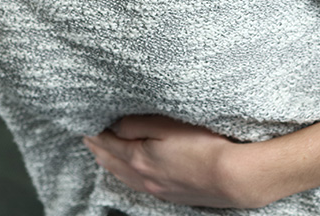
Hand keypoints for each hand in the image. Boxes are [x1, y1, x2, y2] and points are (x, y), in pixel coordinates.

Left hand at [83, 115, 250, 208]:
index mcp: (139, 159)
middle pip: (112, 162)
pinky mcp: (173, 195)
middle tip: (86, 136)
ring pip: (124, 177)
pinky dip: (125, 175)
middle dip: (97, 148)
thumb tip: (114, 126)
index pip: (108, 144)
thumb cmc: (204, 144)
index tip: (84, 123)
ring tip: (100, 153)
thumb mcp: (166, 125)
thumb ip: (136, 124)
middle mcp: (145, 178)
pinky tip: (129, 172)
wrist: (236, 177)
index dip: (94, 133)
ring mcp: (159, 190)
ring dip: (109, 163)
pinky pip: (138, 185)